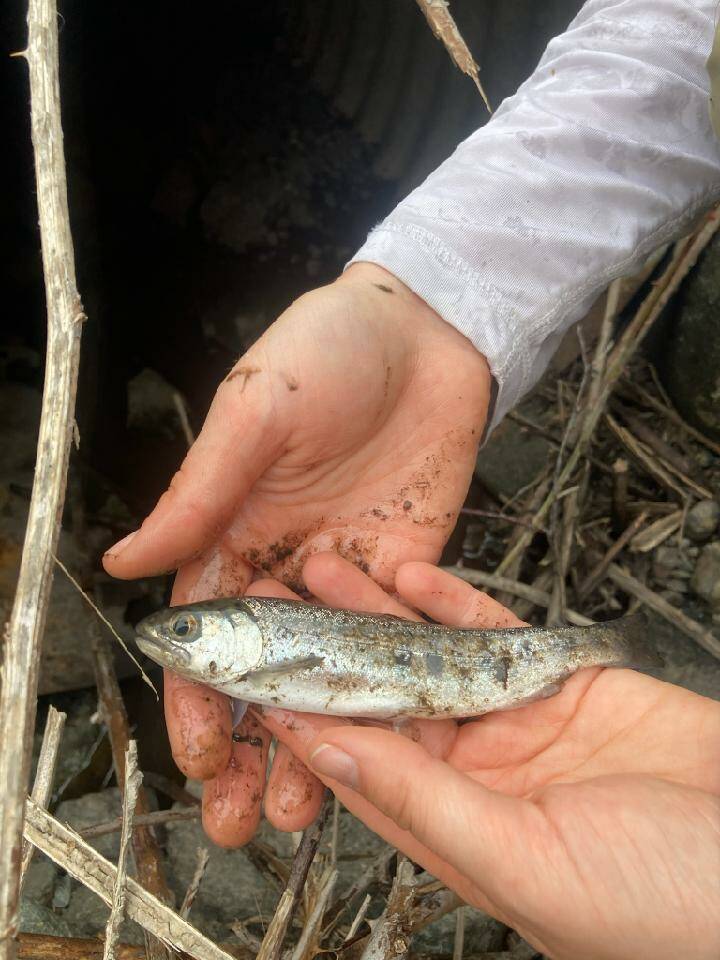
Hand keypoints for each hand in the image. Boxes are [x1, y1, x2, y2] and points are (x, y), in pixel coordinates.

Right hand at [102, 263, 490, 844]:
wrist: (424, 329)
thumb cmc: (326, 350)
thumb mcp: (255, 411)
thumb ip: (199, 492)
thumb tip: (123, 560)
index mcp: (238, 533)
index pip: (209, 638)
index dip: (199, 702)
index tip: (198, 760)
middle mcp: (290, 567)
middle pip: (266, 675)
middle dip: (250, 748)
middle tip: (244, 821)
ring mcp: (353, 576)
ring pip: (329, 677)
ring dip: (316, 742)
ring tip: (303, 813)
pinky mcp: (412, 572)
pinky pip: (397, 644)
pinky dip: (385, 698)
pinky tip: (383, 747)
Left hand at [256, 554, 719, 959]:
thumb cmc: (663, 909)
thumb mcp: (524, 860)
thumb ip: (424, 803)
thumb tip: (330, 756)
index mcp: (457, 831)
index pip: (358, 768)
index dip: (303, 718)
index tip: (256, 672)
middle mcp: (479, 775)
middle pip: (384, 702)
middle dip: (330, 650)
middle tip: (275, 600)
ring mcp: (518, 723)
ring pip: (431, 658)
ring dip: (378, 614)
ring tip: (327, 570)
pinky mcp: (564, 682)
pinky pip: (495, 633)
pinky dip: (453, 602)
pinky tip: (411, 575)